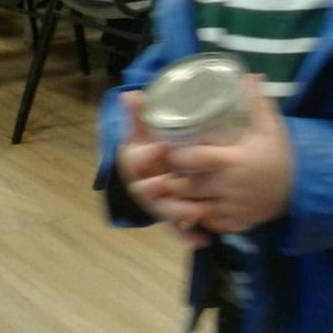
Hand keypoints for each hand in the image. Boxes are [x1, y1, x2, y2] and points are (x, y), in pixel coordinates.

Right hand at [116, 90, 210, 246]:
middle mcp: (144, 186)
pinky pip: (178, 229)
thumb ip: (138, 113)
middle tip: (174, 183)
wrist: (152, 168)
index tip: (160, 148)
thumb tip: (128, 93)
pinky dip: (189, 236)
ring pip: (165, 211)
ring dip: (179, 213)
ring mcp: (157, 203)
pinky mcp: (170, 216)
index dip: (145, 156)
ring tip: (198, 212)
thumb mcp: (143, 129)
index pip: (134, 161)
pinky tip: (204, 239)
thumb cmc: (149, 145)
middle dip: (160, 190)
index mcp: (136, 163)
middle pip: (147, 192)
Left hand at [164, 74, 291, 233]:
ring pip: (192, 207)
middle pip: (187, 186)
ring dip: (182, 198)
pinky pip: (207, 222)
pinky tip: (196, 202)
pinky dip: (198, 214)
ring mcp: (231, 209)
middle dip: (174, 177)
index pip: (193, 159)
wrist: (300, 189)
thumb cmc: (280, 155)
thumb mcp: (270, 127)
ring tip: (176, 184)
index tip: (170, 146)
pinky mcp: (234, 223)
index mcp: (233, 161)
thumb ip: (257, 102)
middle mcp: (229, 188)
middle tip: (168, 167)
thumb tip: (249, 74)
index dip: (177, 154)